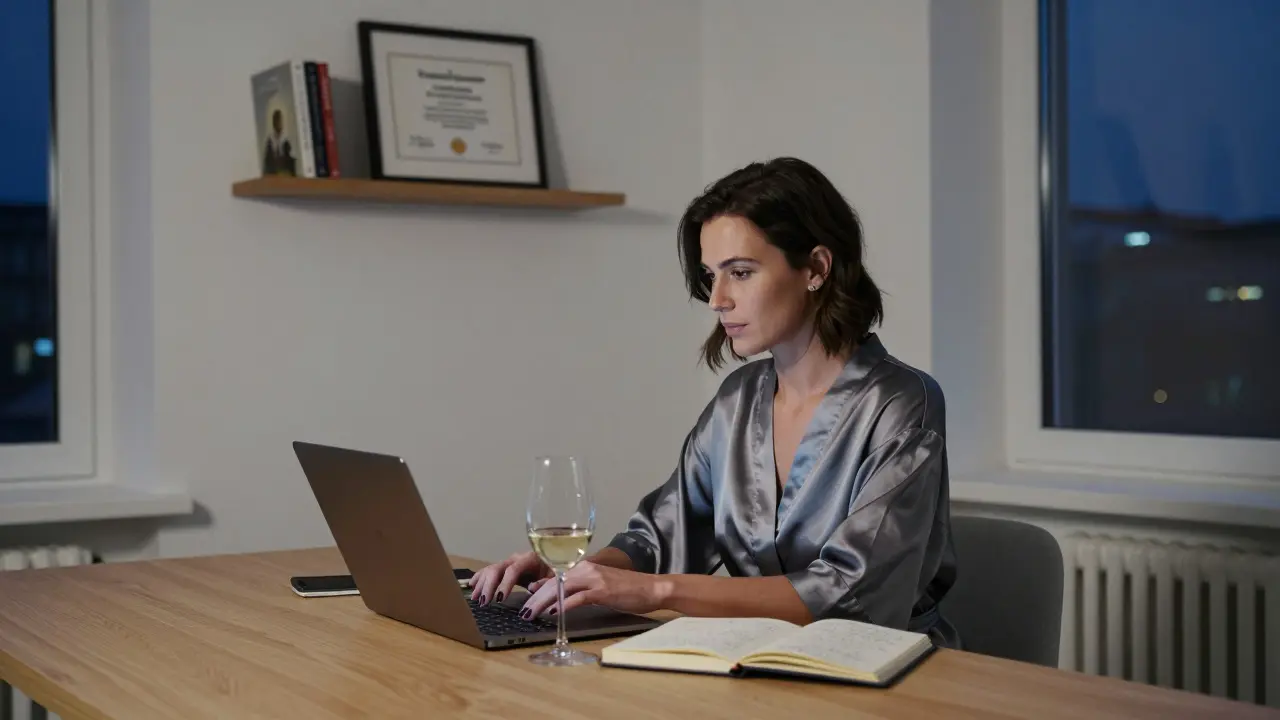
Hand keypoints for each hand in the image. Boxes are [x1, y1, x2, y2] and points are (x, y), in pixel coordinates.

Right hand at [467, 551, 551, 605]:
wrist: (554, 564)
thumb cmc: (554, 573)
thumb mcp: (554, 579)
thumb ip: (544, 583)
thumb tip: (532, 587)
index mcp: (530, 559)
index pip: (513, 570)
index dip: (505, 584)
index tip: (499, 599)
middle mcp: (516, 558)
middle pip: (498, 568)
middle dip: (489, 586)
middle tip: (483, 602)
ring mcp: (509, 561)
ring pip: (491, 569)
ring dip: (481, 583)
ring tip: (475, 598)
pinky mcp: (505, 566)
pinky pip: (489, 570)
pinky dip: (480, 577)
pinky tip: (471, 585)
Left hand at [518, 561, 669, 618]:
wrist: (652, 588)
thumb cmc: (627, 590)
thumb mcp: (599, 587)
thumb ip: (579, 589)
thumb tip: (558, 599)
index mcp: (584, 567)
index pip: (554, 576)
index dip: (537, 588)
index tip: (524, 599)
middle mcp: (586, 569)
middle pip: (553, 582)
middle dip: (535, 597)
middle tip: (523, 611)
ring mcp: (594, 579)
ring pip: (561, 588)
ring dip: (543, 602)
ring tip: (530, 613)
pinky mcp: (602, 591)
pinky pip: (578, 597)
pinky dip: (564, 605)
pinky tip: (554, 613)